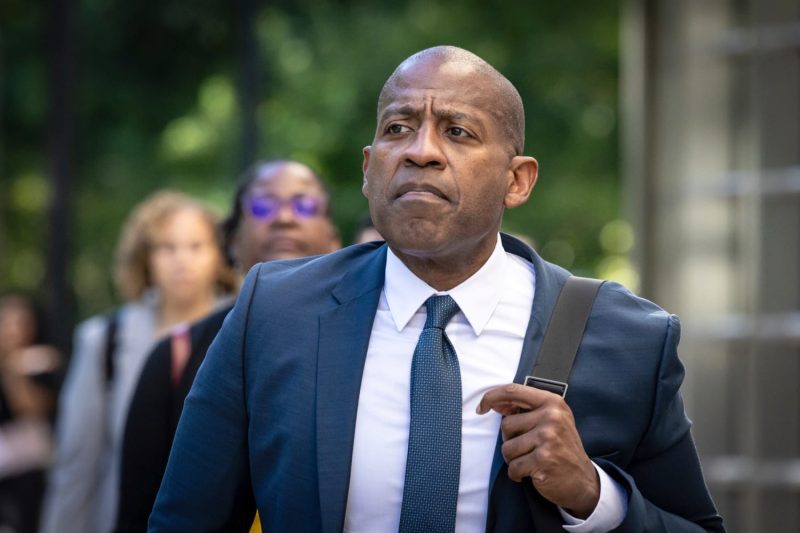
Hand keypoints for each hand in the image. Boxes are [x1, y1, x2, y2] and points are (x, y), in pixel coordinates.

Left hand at [477, 383, 598, 517]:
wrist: (583, 480)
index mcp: (552, 402)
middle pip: (506, 424)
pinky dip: (517, 474)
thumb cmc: (561, 448)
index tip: (481, 408)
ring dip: (513, 459)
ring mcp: (548, 437)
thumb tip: (495, 404)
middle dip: (510, 440)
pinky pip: (513, 467)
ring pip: (506, 448)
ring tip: (531, 460)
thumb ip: (526, 410)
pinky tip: (532, 473)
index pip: (512, 391)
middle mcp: (551, 416)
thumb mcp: (551, 421)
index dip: (491, 397)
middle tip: (530, 448)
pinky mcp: (543, 459)